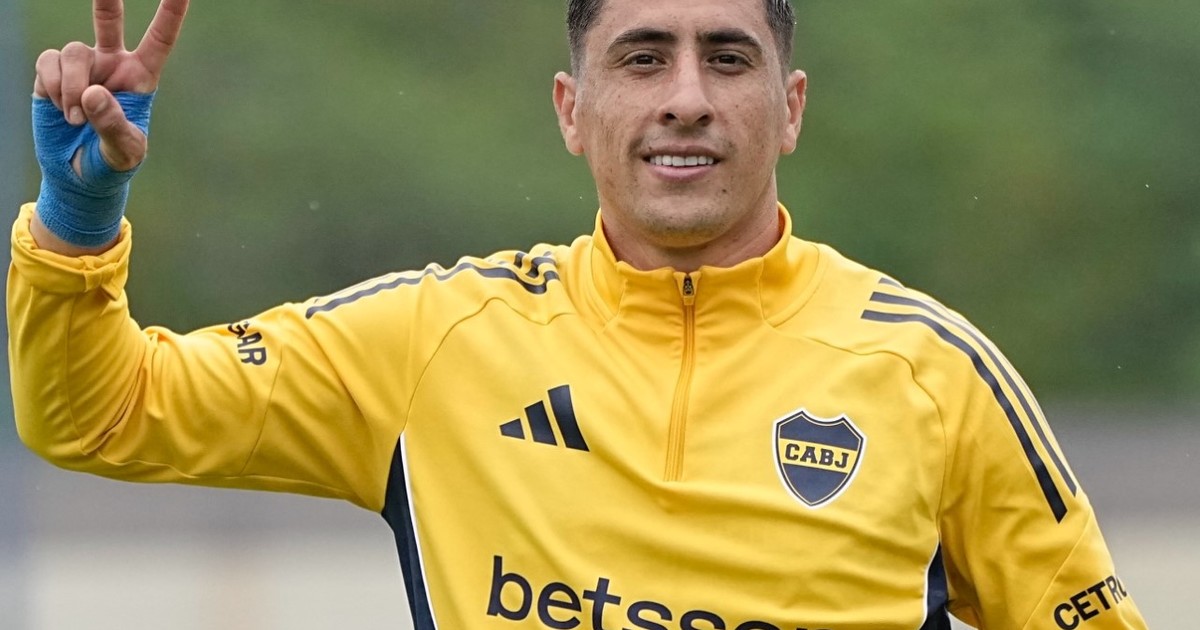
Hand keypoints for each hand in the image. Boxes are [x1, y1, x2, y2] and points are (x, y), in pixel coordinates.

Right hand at [33, 0, 189, 172]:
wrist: (78, 176)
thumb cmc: (112, 162)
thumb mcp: (124, 151)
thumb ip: (113, 124)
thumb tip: (93, 93)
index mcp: (141, 78)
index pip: (160, 40)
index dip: (170, 14)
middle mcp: (112, 64)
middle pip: (109, 21)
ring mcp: (81, 67)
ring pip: (74, 51)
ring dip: (71, 86)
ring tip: (75, 118)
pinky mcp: (52, 73)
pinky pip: (48, 62)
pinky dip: (53, 86)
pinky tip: (61, 108)